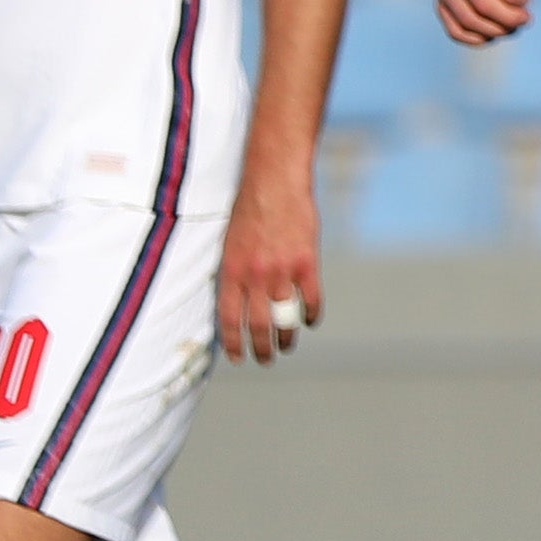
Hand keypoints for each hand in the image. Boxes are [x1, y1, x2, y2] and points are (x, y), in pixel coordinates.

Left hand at [218, 168, 322, 364]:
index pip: (228, 318)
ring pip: (285, 318)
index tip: (237, 357)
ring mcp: (281, 270)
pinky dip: (311, 314)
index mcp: (231, 270)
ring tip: (287, 345)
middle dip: (261, 349)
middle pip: (258, 326)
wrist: (274, 181)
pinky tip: (310, 320)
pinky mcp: (306, 262)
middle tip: (265, 359)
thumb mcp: (230, 242)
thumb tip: (237, 302)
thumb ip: (234, 272)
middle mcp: (254, 275)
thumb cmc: (250, 208)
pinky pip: (311, 300)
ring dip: (287, 338)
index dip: (233, 342)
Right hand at [438, 0, 536, 44]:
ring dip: (495, 31)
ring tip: (512, 28)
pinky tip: (495, 35)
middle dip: (509, 18)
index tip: (527, 1)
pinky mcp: (441, 7)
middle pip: (482, 4)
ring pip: (468, 20)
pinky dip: (478, 39)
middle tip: (525, 19)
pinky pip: (456, 32)